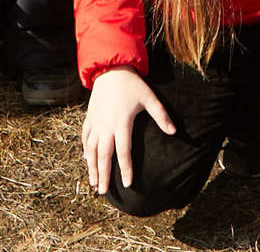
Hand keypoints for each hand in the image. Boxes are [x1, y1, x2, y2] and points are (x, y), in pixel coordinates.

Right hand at [82, 68, 174, 192]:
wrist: (110, 69)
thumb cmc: (132, 84)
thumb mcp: (149, 98)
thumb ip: (161, 115)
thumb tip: (174, 131)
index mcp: (121, 122)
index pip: (123, 151)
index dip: (125, 168)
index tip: (128, 183)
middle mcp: (106, 125)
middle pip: (103, 155)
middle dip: (104, 175)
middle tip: (103, 192)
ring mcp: (96, 122)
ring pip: (91, 149)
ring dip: (92, 167)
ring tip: (93, 182)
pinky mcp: (89, 118)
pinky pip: (85, 137)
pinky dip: (85, 150)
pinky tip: (87, 160)